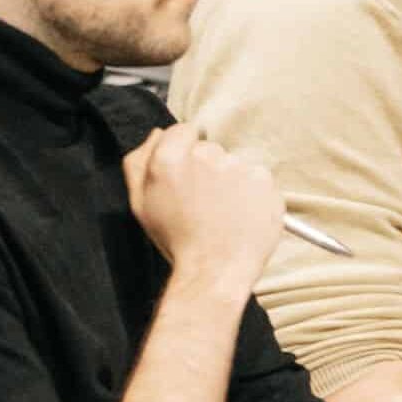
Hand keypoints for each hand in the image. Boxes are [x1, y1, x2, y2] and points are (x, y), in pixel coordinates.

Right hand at [123, 124, 283, 294]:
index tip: (187, 174)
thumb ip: (138, 161)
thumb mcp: (140, 203)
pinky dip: (251, 192)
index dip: (183, 151)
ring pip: (233, 164)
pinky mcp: (263, 180)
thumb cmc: (176, 239)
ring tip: (223, 212)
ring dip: (229, 181)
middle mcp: (204, 155)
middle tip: (203, 201)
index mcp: (168, 158)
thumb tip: (155, 134)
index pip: (181, 130)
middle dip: (206, 168)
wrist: (215, 270)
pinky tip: (241, 214)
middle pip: (208, 148)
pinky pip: (256, 177)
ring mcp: (237, 166)